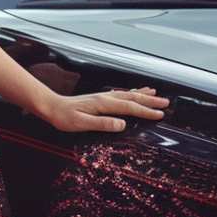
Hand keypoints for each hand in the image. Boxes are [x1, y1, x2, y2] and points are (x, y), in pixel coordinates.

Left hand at [39, 86, 167, 132]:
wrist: (50, 106)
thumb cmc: (64, 118)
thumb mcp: (81, 123)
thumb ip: (102, 123)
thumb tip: (122, 124)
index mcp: (103, 104)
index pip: (129, 108)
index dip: (145, 112)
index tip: (160, 115)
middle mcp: (105, 98)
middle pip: (132, 99)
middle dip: (150, 101)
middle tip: (167, 103)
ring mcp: (102, 97)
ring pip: (127, 95)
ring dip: (142, 95)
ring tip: (156, 94)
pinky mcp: (99, 99)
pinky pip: (120, 94)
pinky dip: (131, 93)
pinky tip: (135, 92)